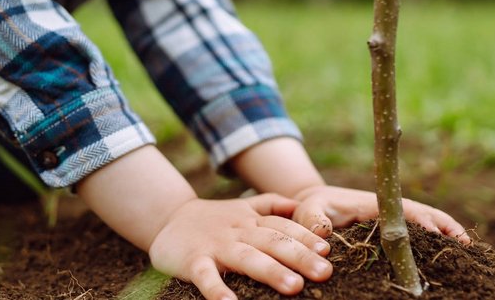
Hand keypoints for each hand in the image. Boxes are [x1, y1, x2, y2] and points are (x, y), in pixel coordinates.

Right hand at [148, 193, 332, 299]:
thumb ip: (271, 204)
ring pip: (246, 257)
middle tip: (324, 273)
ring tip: (294, 287)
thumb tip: (301, 206)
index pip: (283, 227)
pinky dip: (217, 290)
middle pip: (272, 241)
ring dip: (270, 271)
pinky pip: (206, 277)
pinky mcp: (194, 262)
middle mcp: (238, 231)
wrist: (168, 218)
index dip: (306, 238)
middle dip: (300, 256)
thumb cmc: (214, 218)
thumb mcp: (243, 206)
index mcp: (251, 220)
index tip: (327, 251)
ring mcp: (216, 247)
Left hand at [291, 185, 470, 243]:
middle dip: (446, 228)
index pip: (402, 211)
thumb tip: (324, 234)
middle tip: (467, 248)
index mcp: (373, 204)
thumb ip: (315, 221)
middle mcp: (389, 209)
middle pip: (425, 215)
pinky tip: (453, 256)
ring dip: (448, 234)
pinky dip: (439, 240)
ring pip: (429, 223)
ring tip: (469, 253)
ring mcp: (395, 219)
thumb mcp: (308, 211)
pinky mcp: (394, 230)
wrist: (314, 205)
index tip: (436, 233)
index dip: (420, 220)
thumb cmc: (312, 208)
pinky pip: (421, 234)